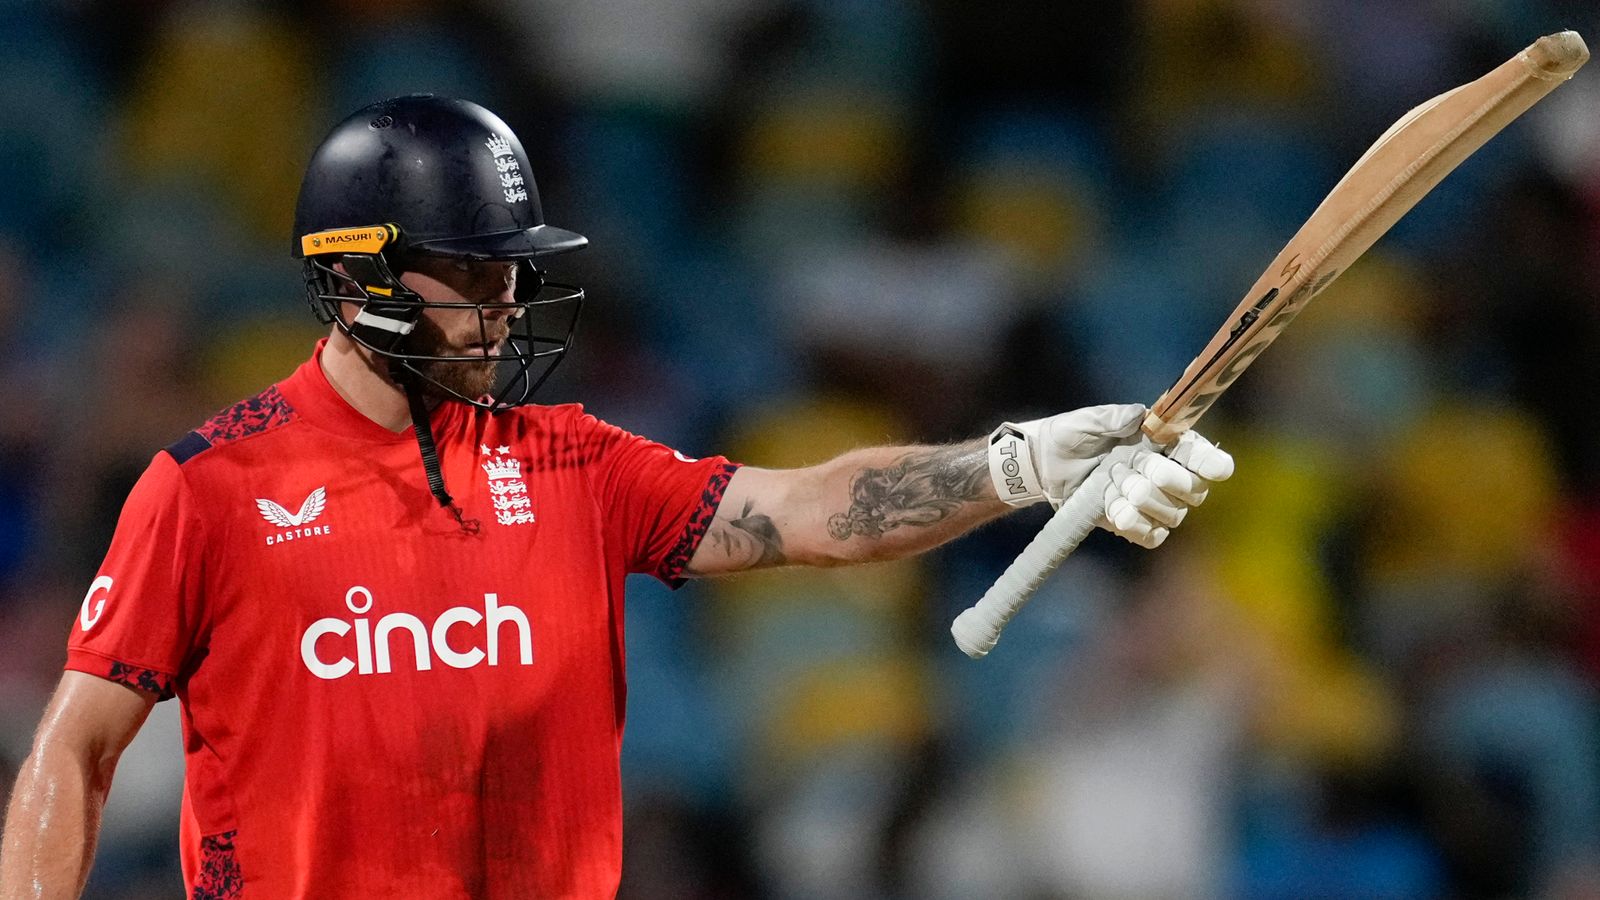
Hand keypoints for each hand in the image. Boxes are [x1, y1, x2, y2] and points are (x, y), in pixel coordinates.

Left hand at [987, 404, 1234, 546]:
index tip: (1211, 466)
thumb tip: (1139, 416)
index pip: (1205, 458)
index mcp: (1168, 444)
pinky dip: (1132, 523)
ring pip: (1172, 515)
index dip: (1212, 463)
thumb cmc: (1072, 436)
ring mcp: (1155, 505)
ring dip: (1140, 499)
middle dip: (1166, 480)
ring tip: (1112, 480)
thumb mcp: (1087, 420)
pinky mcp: (1137, 525)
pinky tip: (1112, 509)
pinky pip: (1151, 536)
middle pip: (1195, 491)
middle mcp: (1171, 476)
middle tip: (1133, 465)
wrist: (1045, 465)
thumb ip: (1113, 416)